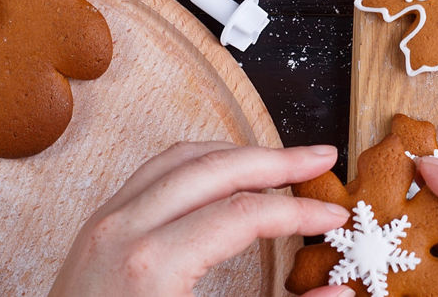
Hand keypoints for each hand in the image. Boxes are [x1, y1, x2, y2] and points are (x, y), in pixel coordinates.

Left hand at [50, 143, 350, 296]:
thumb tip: (340, 294)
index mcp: (152, 265)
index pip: (245, 214)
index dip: (298, 214)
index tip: (334, 219)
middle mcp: (124, 229)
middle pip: (217, 169)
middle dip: (278, 161)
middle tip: (323, 158)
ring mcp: (105, 222)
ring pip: (184, 157)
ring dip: (240, 153)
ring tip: (283, 162)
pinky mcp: (97, 226)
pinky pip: (156, 171)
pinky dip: (202, 162)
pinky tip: (229, 173)